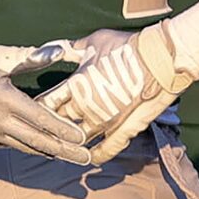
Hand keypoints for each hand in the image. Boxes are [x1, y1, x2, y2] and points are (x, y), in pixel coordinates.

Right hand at [0, 43, 93, 161]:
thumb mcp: (2, 55)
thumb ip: (33, 56)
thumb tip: (61, 51)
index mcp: (1, 97)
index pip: (39, 117)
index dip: (62, 129)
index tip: (82, 137)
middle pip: (35, 140)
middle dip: (63, 150)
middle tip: (85, 158)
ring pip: (22, 146)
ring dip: (47, 151)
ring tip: (70, 156)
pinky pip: (7, 144)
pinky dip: (26, 145)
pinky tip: (44, 147)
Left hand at [44, 21, 193, 162]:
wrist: (161, 57)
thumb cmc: (128, 46)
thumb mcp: (95, 41)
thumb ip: (74, 48)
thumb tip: (60, 47)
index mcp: (76, 84)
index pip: (47, 103)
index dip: (40, 109)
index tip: (37, 111)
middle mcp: (85, 106)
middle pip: (59, 124)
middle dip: (52, 127)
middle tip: (46, 130)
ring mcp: (104, 121)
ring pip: (78, 140)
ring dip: (71, 144)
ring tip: (65, 146)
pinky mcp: (123, 130)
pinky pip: (105, 150)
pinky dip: (96, 155)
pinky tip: (90, 157)